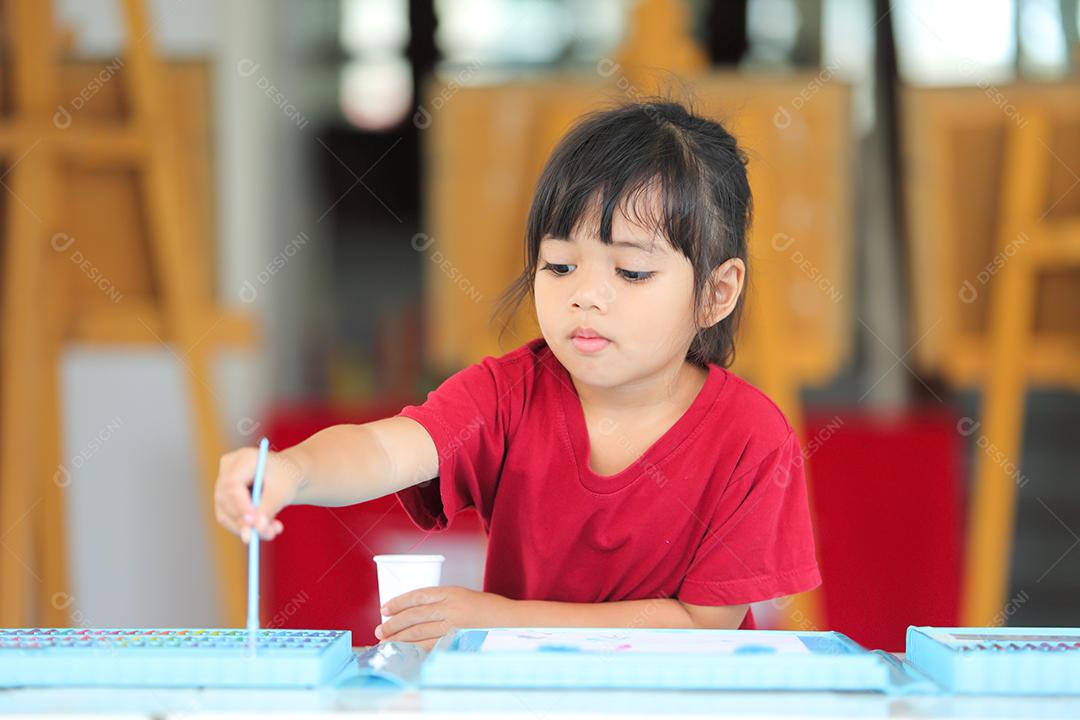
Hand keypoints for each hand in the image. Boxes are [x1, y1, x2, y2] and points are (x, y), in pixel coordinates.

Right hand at [214, 445, 303, 542]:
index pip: (233, 483)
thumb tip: (257, 529)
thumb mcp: (282, 491)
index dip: (241, 505)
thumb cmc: (286, 477)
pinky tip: (264, 529)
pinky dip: (245, 527)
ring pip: (225, 513)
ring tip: (272, 532)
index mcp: (244, 458)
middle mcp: (227, 468)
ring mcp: (221, 483)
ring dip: (247, 528)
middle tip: (268, 534)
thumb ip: (269, 508)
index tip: (254, 523)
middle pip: (227, 499)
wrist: (285, 474)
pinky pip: (227, 518)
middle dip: (246, 521)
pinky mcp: (222, 498)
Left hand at [374, 586, 514, 649]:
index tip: (385, 608)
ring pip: (419, 632)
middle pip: (414, 616)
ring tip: (386, 641)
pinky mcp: (457, 642)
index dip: (399, 602)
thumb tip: (415, 613)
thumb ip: (443, 603)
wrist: (512, 622)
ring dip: (399, 638)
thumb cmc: (488, 609)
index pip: (418, 596)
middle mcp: (451, 608)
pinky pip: (431, 646)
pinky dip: (415, 649)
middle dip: (394, 623)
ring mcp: (454, 626)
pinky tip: (405, 651)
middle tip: (379, 629)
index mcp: (452, 592)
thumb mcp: (464, 597)